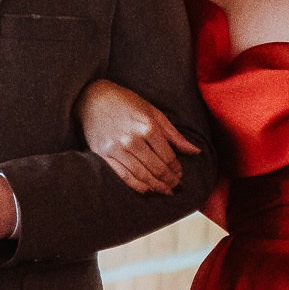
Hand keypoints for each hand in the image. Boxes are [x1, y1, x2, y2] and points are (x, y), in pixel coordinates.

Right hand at [77, 79, 200, 193]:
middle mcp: (133, 140)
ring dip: (157, 187)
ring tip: (166, 191)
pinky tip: (147, 190)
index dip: (177, 169)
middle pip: (157, 169)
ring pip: (142, 176)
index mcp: (148, 127)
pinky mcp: (104, 156)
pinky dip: (138, 186)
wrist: (93, 99)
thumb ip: (174, 135)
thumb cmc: (126, 103)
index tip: (180, 174)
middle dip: (170, 181)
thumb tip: (195, 151)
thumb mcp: (153, 112)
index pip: (168, 157)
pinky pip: (124, 177)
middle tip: (176, 187)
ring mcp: (117, 149)